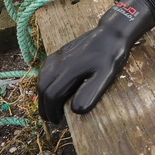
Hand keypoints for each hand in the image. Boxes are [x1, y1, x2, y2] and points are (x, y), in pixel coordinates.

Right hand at [37, 0, 154, 122]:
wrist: (112, 32)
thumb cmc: (111, 55)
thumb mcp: (106, 75)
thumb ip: (91, 92)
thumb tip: (75, 110)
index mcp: (69, 71)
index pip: (52, 96)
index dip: (53, 111)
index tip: (58, 122)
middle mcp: (60, 63)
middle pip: (43, 88)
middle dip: (45, 106)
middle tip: (51, 119)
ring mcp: (59, 56)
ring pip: (42, 78)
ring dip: (42, 94)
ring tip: (49, 106)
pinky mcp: (61, 51)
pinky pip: (45, 68)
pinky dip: (44, 81)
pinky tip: (50, 86)